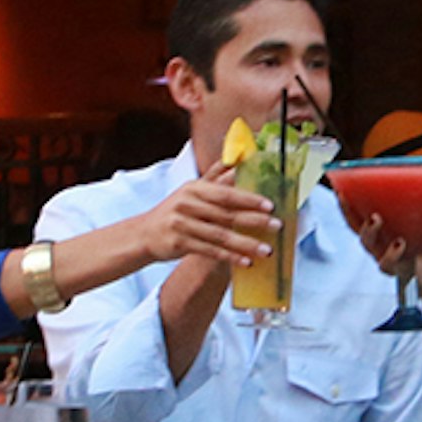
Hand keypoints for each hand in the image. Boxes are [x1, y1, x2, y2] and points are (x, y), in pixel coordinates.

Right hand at [141, 172, 278, 270]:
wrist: (145, 234)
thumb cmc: (175, 211)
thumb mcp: (192, 191)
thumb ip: (215, 178)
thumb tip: (238, 159)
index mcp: (195, 188)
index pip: (226, 192)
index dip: (249, 198)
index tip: (270, 205)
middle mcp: (187, 203)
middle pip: (227, 213)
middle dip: (254, 220)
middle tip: (276, 226)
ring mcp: (182, 224)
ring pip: (221, 235)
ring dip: (246, 244)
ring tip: (267, 250)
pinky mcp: (179, 243)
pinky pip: (210, 251)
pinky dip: (229, 257)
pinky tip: (246, 262)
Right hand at [344, 189, 421, 288]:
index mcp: (387, 225)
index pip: (361, 211)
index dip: (348, 200)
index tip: (342, 187)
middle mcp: (381, 240)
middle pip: (355, 225)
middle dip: (349, 211)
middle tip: (350, 198)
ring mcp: (385, 254)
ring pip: (367, 243)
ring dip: (369, 230)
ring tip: (376, 219)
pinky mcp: (395, 269)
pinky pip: (388, 262)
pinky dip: (392, 253)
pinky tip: (399, 244)